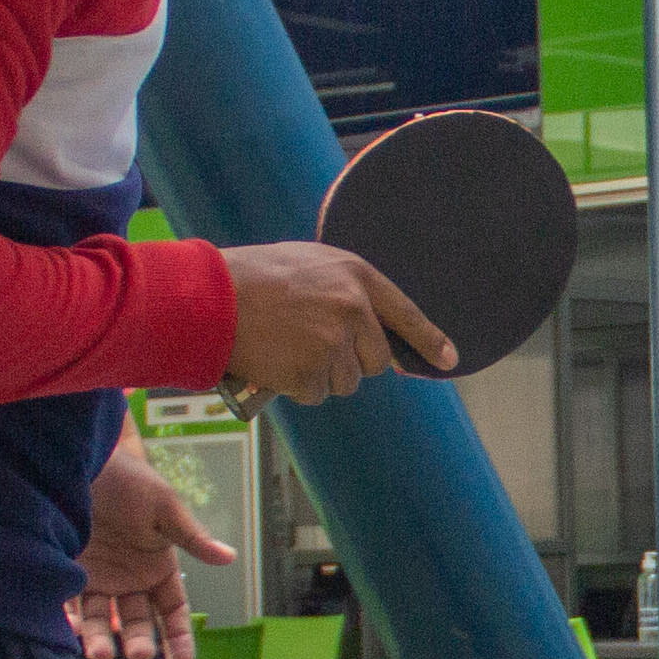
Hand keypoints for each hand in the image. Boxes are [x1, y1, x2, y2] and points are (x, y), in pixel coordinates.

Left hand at [73, 439, 236, 658]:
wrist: (88, 460)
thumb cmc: (133, 482)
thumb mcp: (165, 508)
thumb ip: (192, 538)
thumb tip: (229, 557)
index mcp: (159, 570)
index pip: (173, 613)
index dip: (178, 639)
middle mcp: (130, 582)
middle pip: (137, 622)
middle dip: (138, 641)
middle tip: (137, 652)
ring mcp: (99, 580)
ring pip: (102, 620)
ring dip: (101, 639)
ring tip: (98, 652)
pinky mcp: (68, 573)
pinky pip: (68, 604)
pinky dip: (68, 620)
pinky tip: (70, 631)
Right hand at [219, 242, 451, 405]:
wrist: (209, 297)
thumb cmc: (250, 278)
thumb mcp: (308, 264)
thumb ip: (342, 289)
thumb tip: (368, 323)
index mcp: (355, 276)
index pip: (405, 314)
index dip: (429, 340)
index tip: (449, 360)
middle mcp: (353, 308)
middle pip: (375, 361)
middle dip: (350, 362)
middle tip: (310, 344)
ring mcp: (334, 342)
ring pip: (346, 382)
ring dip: (319, 375)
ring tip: (285, 346)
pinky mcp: (312, 371)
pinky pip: (317, 394)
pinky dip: (296, 387)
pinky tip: (276, 362)